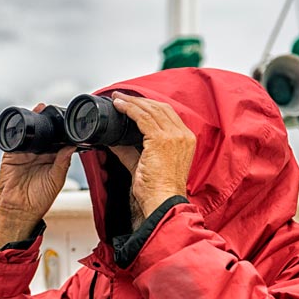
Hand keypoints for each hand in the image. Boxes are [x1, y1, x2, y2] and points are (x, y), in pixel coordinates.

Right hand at [0, 103, 74, 247]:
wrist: (20, 210)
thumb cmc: (39, 200)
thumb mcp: (56, 180)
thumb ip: (63, 162)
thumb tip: (72, 146)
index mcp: (52, 159)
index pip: (58, 140)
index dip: (62, 131)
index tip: (68, 120)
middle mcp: (39, 154)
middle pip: (44, 133)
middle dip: (48, 121)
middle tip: (53, 110)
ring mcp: (25, 153)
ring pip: (30, 133)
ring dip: (33, 121)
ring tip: (39, 110)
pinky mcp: (11, 155)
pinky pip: (14, 140)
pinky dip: (17, 131)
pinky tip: (23, 123)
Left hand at [109, 92, 195, 218]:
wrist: (162, 201)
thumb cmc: (157, 190)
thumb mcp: (143, 164)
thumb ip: (130, 151)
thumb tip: (114, 142)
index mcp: (184, 140)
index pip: (167, 115)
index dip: (149, 106)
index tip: (133, 103)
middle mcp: (182, 135)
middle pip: (160, 108)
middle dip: (139, 101)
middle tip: (121, 97)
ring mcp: (174, 136)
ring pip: (150, 110)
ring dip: (132, 102)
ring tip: (117, 99)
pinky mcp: (162, 139)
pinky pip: (143, 117)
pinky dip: (129, 110)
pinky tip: (119, 107)